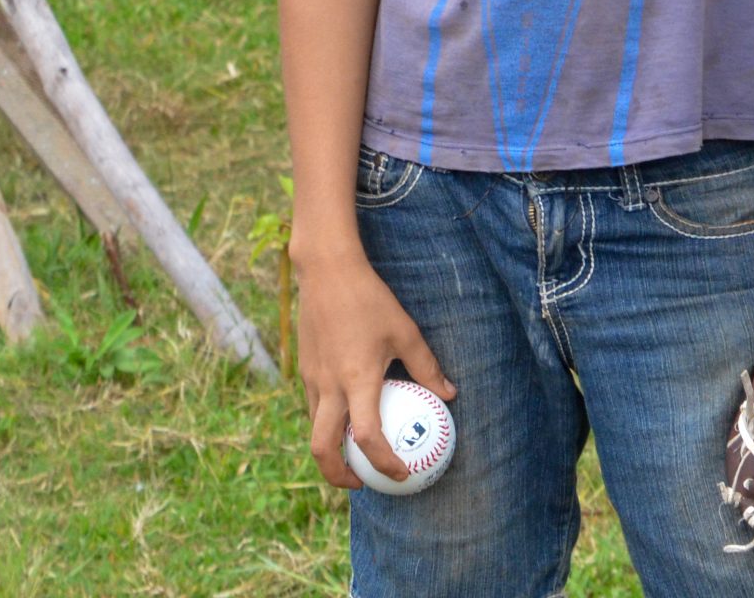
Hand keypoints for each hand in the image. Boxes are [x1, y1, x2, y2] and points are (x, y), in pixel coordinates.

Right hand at [295, 251, 454, 488]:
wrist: (325, 271)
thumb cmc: (370, 299)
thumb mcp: (405, 331)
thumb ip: (427, 366)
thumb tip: (449, 394)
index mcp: (356, 379)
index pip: (367, 436)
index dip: (383, 463)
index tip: (401, 474)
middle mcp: (329, 385)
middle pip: (322, 447)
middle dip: (338, 475)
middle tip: (363, 482)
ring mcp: (311, 379)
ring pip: (315, 428)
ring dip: (332, 449)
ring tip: (355, 455)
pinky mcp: (304, 369)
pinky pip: (313, 406)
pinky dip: (328, 422)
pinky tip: (347, 414)